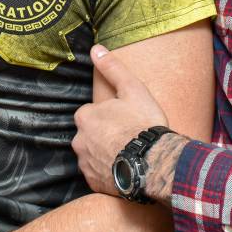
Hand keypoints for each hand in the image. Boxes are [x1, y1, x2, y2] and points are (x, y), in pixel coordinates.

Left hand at [73, 45, 169, 195]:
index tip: (124, 119)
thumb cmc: (142, 124)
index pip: (91, 113)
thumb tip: (95, 49)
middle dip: (104, 134)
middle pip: (89, 134)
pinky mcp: (93, 183)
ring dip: (105, 153)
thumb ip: (112, 68)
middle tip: (127, 136)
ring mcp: (85, 164)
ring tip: (128, 153)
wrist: (152, 163)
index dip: (109, 115)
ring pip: (92, 154)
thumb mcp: (132, 89)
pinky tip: (125, 168)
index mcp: (85, 117)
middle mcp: (79, 141)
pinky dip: (108, 171)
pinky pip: (98, 174)